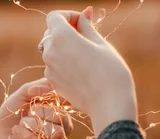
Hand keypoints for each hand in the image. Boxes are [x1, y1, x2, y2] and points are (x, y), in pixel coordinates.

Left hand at [0, 79, 72, 138]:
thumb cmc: (14, 109)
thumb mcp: (25, 92)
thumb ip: (39, 86)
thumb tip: (50, 86)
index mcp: (60, 115)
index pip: (68, 109)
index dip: (51, 101)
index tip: (34, 96)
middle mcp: (59, 131)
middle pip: (64, 124)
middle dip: (44, 114)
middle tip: (29, 111)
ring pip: (55, 135)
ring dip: (35, 125)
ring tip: (20, 123)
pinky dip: (27, 136)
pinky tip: (16, 131)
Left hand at [41, 8, 137, 135]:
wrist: (108, 104)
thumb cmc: (110, 71)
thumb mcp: (100, 44)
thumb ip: (86, 27)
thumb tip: (84, 13)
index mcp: (62, 37)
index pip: (54, 17)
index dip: (68, 16)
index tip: (83, 22)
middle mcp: (50, 52)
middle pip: (51, 34)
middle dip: (66, 31)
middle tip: (86, 37)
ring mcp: (49, 69)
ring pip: (52, 51)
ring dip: (65, 48)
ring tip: (86, 56)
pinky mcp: (52, 83)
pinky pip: (54, 66)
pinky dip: (64, 63)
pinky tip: (82, 71)